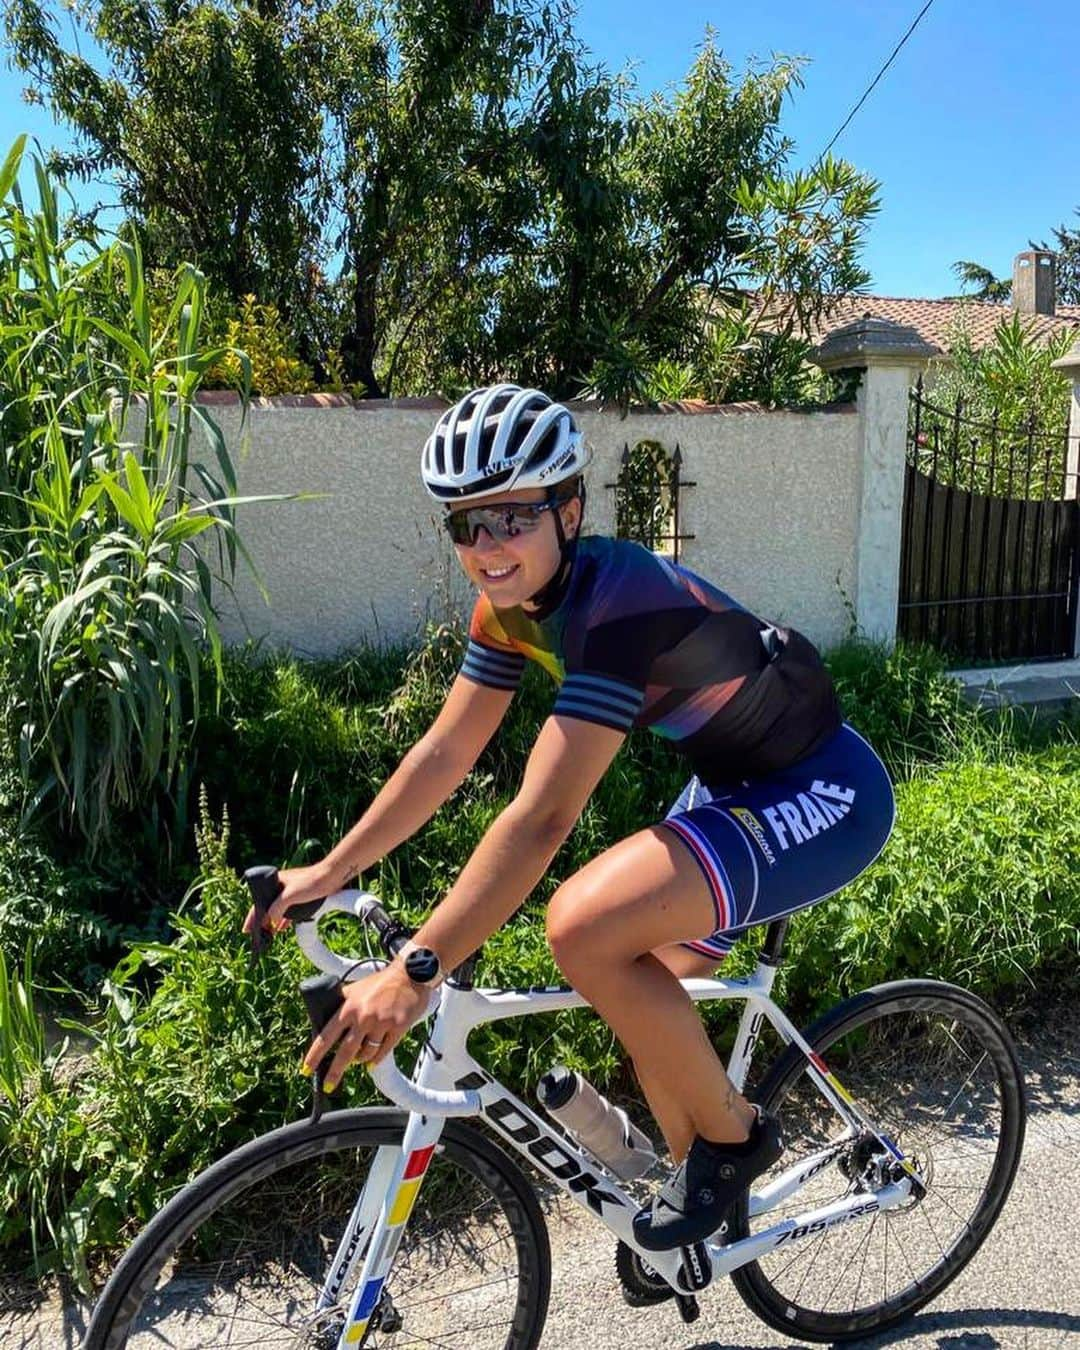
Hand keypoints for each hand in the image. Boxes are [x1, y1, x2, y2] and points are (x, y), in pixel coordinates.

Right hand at [242, 861, 341, 938]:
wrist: (332, 876)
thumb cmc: (311, 881)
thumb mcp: (290, 896)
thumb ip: (277, 908)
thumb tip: (270, 921)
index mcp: (274, 881)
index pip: (258, 901)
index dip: (252, 917)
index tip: (247, 930)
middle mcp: (280, 885)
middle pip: (267, 905)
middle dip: (261, 920)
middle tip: (256, 935)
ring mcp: (290, 891)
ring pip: (277, 909)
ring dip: (272, 921)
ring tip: (268, 934)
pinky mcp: (300, 896)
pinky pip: (287, 910)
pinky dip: (283, 919)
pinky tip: (281, 928)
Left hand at [302, 964, 429, 1089]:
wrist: (409, 976)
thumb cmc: (381, 983)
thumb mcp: (355, 989)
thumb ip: (340, 1002)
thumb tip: (323, 1015)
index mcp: (348, 1008)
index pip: (326, 1036)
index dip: (314, 1055)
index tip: (306, 1069)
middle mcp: (363, 1017)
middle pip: (345, 1052)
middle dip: (334, 1072)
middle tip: (327, 1085)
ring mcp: (381, 1023)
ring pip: (365, 1054)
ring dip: (360, 1060)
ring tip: (359, 1059)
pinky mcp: (397, 1028)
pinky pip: (383, 1052)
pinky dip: (376, 1060)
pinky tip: (372, 1062)